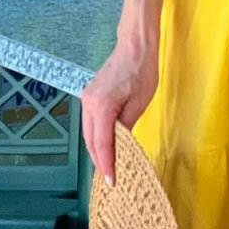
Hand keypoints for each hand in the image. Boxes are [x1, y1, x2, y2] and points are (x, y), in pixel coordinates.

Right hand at [81, 37, 159, 185]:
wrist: (134, 46)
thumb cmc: (142, 72)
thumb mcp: (139, 103)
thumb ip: (126, 128)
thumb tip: (120, 147)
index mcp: (102, 107)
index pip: (102, 144)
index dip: (106, 165)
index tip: (111, 182)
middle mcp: (88, 104)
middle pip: (91, 141)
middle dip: (99, 161)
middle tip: (110, 180)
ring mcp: (86, 99)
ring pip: (88, 133)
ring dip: (97, 151)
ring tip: (108, 168)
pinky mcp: (89, 96)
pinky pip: (90, 124)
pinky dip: (96, 138)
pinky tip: (105, 147)